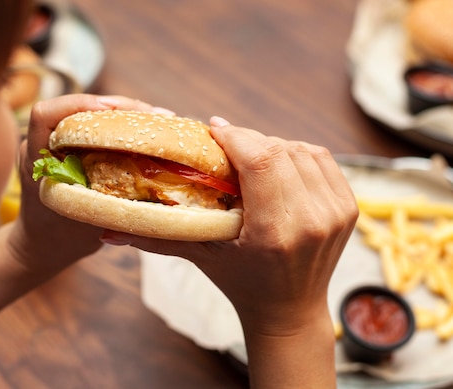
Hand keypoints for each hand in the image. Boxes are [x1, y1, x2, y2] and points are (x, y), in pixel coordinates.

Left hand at [9, 94, 173, 274]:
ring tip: (162, 121)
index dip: (77, 105)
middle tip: (159, 116)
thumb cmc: (62, 239)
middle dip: (120, 107)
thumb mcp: (88, 219)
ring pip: (92, 114)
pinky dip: (123, 127)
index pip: (44, 116)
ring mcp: (56, 142)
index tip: (113, 110)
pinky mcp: (71, 145)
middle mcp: (42, 143)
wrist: (45, 246)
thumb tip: (154, 173)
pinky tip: (151, 131)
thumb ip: (109, 195)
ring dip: (126, 114)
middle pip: (78, 108)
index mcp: (35, 160)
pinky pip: (97, 126)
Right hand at [101, 116, 357, 333]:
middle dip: (249, 140)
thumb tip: (105, 233)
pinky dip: (297, 154)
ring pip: (302, 149)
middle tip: (226, 146)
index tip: (214, 130)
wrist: (289, 311)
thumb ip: (154, 240)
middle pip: (280, 149)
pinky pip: (322, 159)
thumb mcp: (199, 258)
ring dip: (273, 145)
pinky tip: (277, 165)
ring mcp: (336, 213)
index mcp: (275, 232)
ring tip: (250, 157)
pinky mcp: (348, 207)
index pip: (261, 159)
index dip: (235, 136)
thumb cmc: (240, 284)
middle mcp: (312, 220)